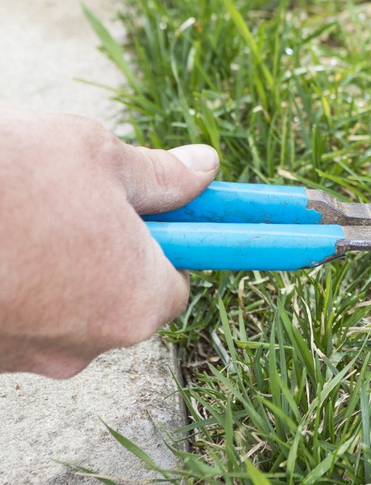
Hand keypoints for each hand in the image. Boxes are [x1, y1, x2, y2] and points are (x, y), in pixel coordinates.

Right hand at [0, 108, 218, 377]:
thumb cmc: (14, 174)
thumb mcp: (101, 157)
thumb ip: (161, 176)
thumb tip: (204, 169)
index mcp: (135, 303)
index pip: (176, 285)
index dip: (166, 244)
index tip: (153, 215)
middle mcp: (84, 347)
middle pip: (115, 301)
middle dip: (102, 254)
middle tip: (73, 202)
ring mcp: (23, 358)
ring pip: (57, 308)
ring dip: (49, 267)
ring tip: (19, 214)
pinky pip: (11, 315)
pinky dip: (6, 282)